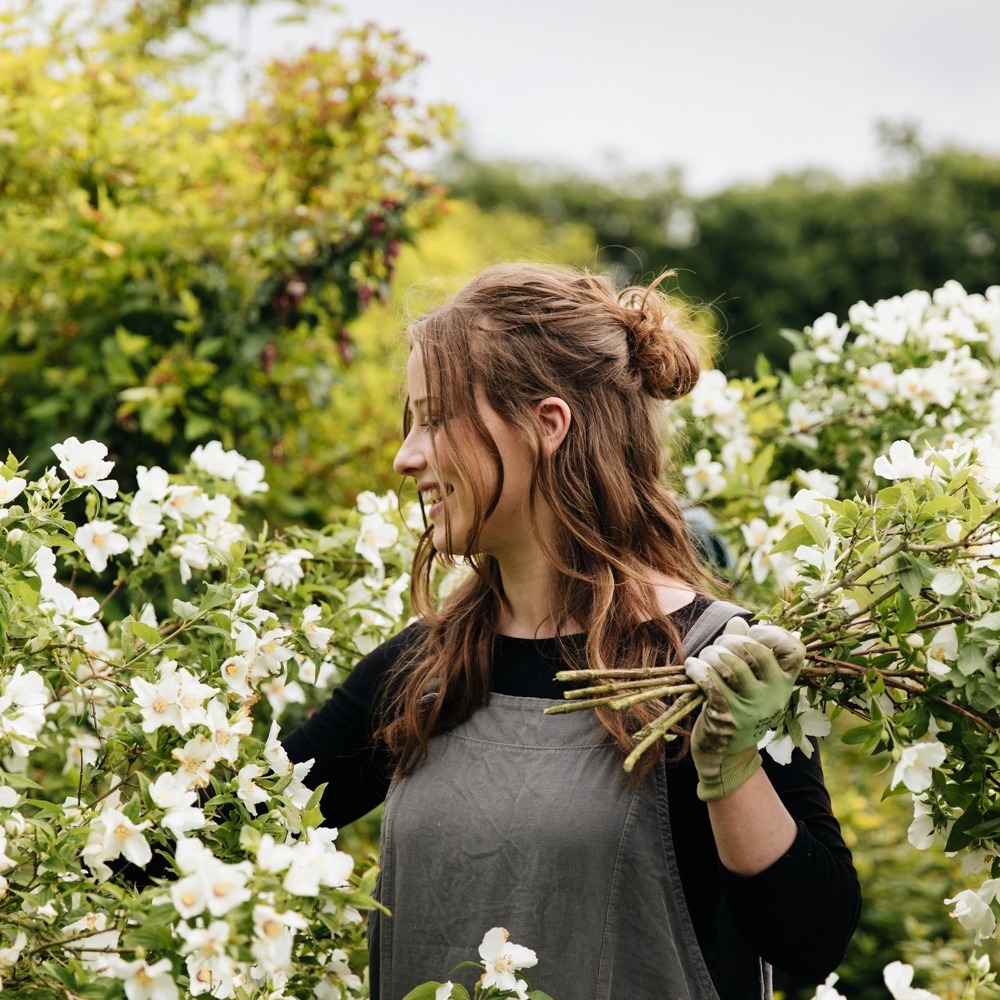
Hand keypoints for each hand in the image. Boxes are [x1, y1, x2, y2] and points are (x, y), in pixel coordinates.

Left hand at [684, 618, 804, 801]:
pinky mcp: (727, 716)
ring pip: (729, 662)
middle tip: (717, 649)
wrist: (724, 756)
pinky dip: (697, 668)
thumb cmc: (736, 708)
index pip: (794, 649)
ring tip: (703, 659)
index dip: (772, 634)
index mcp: (784, 683)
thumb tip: (737, 622)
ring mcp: (751, 707)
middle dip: (729, 641)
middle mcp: (773, 695)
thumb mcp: (749, 682)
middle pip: (754, 649)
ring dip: (710, 654)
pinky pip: (710, 680)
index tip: (752, 635)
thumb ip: (744, 649)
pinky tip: (692, 667)